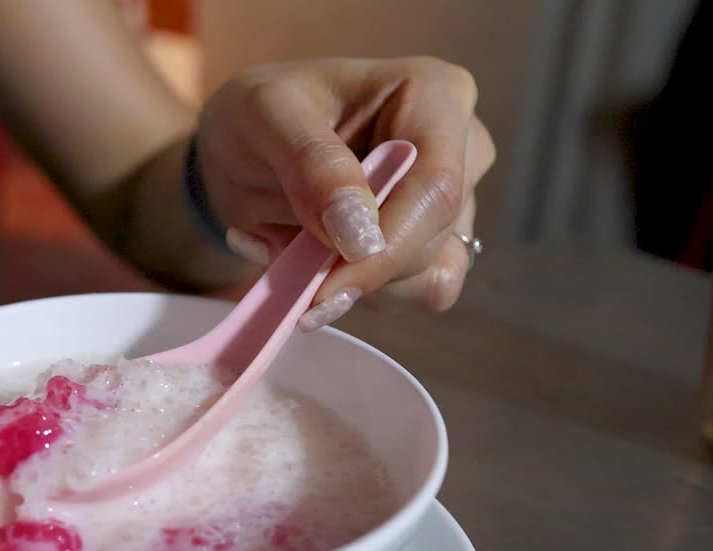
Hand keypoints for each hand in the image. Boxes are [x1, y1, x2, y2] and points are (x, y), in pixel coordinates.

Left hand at [195, 57, 495, 327]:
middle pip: (433, 238)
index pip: (436, 188)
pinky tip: (316, 261)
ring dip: (354, 282)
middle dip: (359, 270)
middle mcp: (463, 147)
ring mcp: (457, 201)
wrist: (249, 145)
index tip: (323, 287)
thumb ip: (312, 164)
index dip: (387, 246)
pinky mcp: (439, 245)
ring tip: (293, 246)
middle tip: (286, 269)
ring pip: (427, 277)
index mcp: (435, 93)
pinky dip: (357, 291)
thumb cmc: (262, 112)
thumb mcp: (265, 116)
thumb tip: (361, 234)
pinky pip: (414, 294)